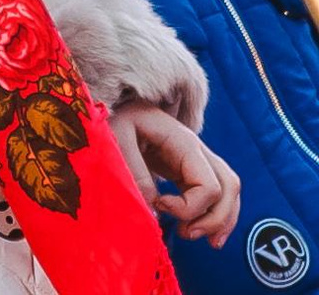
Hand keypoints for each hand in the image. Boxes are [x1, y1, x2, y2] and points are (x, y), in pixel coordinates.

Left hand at [111, 100, 240, 247]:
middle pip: (228, 188)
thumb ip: (134, 170)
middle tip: (186, 233)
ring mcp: (198, 161)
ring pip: (228, 193)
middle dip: (214, 219)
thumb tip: (152, 208)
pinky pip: (215, 195)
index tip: (159, 204)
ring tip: (198, 238)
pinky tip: (205, 233)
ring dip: (220, 220)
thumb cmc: (116, 117)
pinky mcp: (190, 170)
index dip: (189, 206)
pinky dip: (215, 215)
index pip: (208, 185)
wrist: (119, 106)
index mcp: (184, 143)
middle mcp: (199, 152)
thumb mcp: (118, 137)